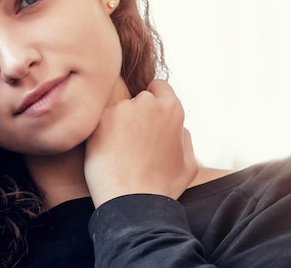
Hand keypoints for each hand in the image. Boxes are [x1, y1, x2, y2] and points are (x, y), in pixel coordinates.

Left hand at [84, 80, 197, 207]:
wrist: (132, 203)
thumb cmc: (163, 187)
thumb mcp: (189, 163)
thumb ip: (184, 136)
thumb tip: (177, 126)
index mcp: (172, 109)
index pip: (159, 86)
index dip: (154, 99)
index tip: (148, 116)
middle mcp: (148, 103)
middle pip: (139, 98)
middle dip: (136, 113)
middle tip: (133, 141)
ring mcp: (122, 109)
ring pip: (118, 109)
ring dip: (117, 123)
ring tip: (119, 152)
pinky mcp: (100, 120)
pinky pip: (100, 121)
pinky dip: (101, 133)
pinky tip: (106, 153)